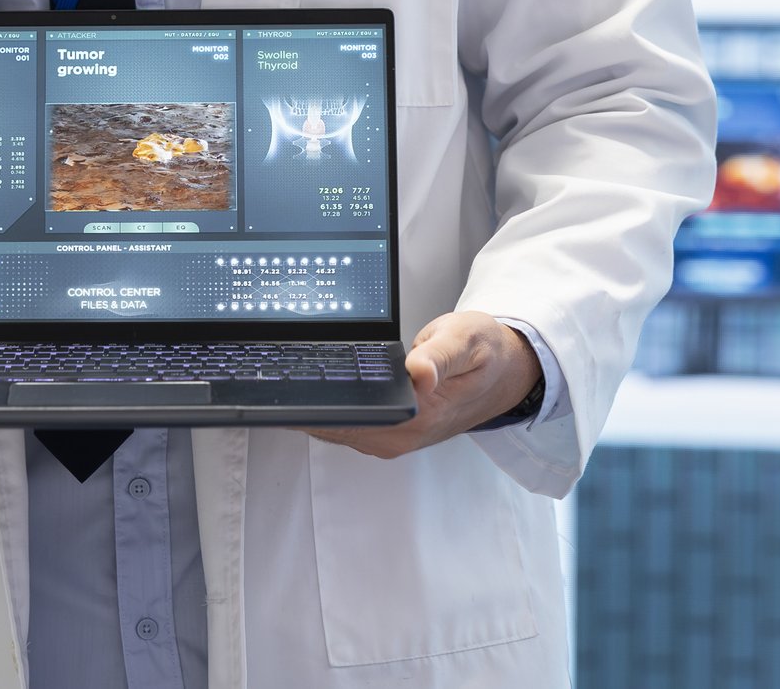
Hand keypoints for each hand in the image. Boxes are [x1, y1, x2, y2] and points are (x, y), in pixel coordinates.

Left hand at [305, 311, 540, 458]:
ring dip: (313, 406)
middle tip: (275, 371)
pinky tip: (316, 387)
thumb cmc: (485, 353)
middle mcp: (402, 437)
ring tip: (284, 376)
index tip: (287, 382)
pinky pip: (349, 425)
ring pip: (337, 429)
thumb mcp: (466, 340)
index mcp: (418, 417)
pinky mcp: (390, 433)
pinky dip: (329, 408)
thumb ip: (439, 356)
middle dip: (303, 402)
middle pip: (334, 427)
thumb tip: (418, 371)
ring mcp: (394, 439)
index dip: (316, 402)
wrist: (504, 372)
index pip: (351, 417)